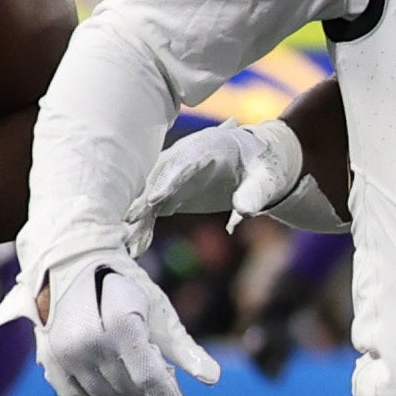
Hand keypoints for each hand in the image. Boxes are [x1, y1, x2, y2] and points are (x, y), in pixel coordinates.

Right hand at [32, 255, 218, 395]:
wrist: (74, 264)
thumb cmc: (126, 287)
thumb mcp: (160, 313)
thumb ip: (185, 349)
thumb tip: (213, 379)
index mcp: (123, 326)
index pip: (151, 379)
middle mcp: (90, 341)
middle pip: (131, 388)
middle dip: (151, 385)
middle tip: (158, 365)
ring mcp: (65, 352)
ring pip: (106, 395)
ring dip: (127, 391)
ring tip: (134, 367)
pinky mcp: (50, 358)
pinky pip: (76, 395)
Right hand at [126, 113, 307, 231]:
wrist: (257, 159)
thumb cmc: (264, 164)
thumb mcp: (266, 176)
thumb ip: (255, 191)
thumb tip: (244, 212)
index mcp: (207, 148)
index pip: (184, 164)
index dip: (168, 182)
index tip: (154, 200)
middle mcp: (183, 159)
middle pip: (158, 179)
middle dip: (142, 200)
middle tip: (130, 221)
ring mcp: (174, 176)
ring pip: (149, 196)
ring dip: (138, 219)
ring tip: (129, 243)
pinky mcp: (172, 193)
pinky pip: (153, 210)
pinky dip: (144, 227)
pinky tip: (136, 248)